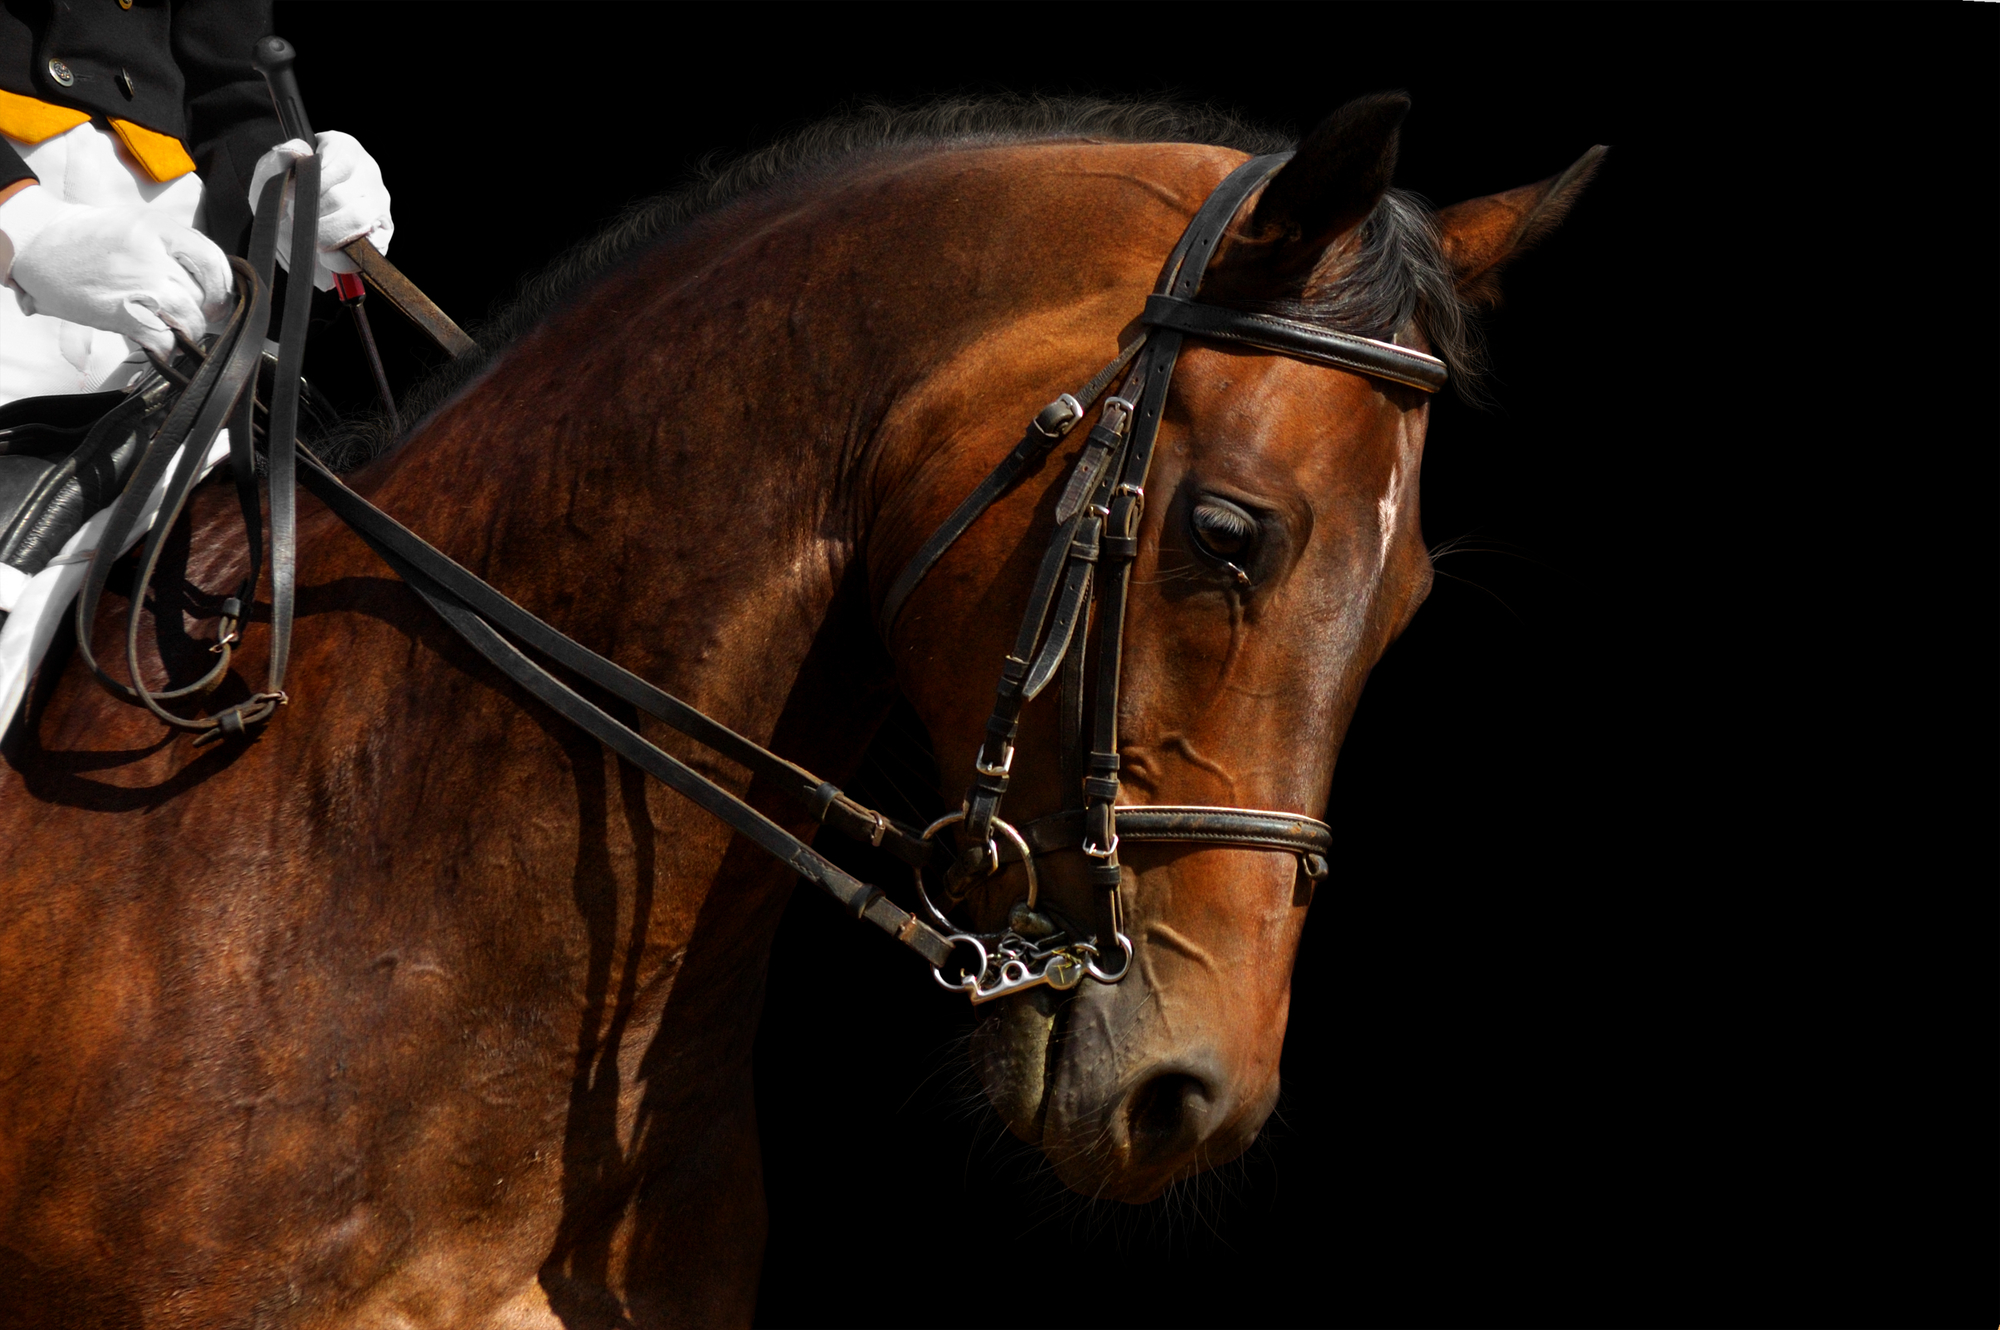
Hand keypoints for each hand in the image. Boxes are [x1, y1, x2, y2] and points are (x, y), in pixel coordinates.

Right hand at [0, 185, 234, 358]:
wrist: (38, 245)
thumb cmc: (91, 238)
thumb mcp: (138, 225)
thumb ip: (175, 247)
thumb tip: (212, 280)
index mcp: (159, 227)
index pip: (212, 260)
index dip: (221, 286)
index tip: (216, 299)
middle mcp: (153, 254)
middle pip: (201, 293)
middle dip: (201, 310)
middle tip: (190, 315)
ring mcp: (138, 283)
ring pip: (189, 319)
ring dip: (187, 330)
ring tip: (173, 328)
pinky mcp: (121, 311)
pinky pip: (164, 339)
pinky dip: (168, 348)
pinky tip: (159, 343)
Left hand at [249, 131, 394, 292]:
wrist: (292, 231)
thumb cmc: (284, 198)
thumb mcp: (269, 178)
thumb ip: (275, 162)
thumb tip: (294, 153)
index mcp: (344, 148)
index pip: (340, 162)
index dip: (313, 181)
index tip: (290, 195)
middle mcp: (368, 172)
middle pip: (343, 197)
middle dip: (314, 214)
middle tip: (299, 217)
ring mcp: (379, 202)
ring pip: (356, 221)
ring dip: (326, 235)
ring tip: (312, 234)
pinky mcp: (384, 231)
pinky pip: (370, 246)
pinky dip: (344, 255)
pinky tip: (329, 253)